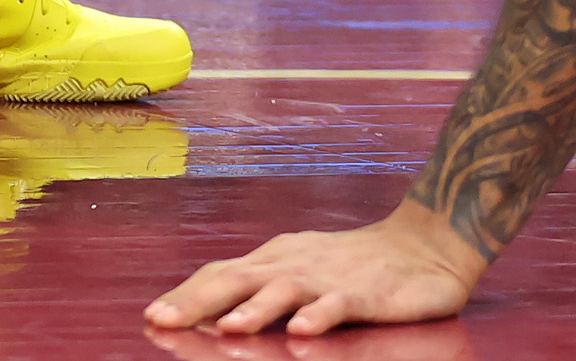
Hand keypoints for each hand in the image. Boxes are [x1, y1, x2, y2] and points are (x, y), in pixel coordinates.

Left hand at [145, 203, 488, 336]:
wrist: (424, 245)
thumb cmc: (353, 264)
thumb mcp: (299, 271)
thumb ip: (258, 290)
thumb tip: (206, 315)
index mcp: (275, 259)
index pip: (221, 273)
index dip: (186, 294)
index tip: (152, 315)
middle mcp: (294, 264)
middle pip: (239, 280)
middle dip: (198, 302)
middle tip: (162, 321)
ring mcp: (329, 277)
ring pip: (285, 291)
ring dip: (255, 310)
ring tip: (227, 328)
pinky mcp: (366, 293)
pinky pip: (340, 305)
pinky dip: (319, 316)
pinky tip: (302, 330)